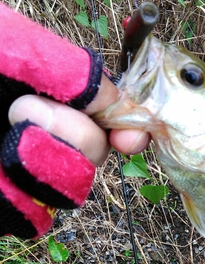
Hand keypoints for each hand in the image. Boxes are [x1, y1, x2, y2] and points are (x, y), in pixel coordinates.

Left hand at [0, 2, 148, 238]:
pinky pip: (32, 217)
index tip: (132, 132)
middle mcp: (36, 134)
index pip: (100, 111)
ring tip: (5, 137)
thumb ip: (59, 65)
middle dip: (74, 133)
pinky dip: (17, 198)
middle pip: (94, 153)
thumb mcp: (2, 46)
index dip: (124, 121)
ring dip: (46, 163)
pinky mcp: (2, 209)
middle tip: (22, 109)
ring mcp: (18, 175)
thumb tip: (112, 97)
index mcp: (41, 93)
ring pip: (71, 190)